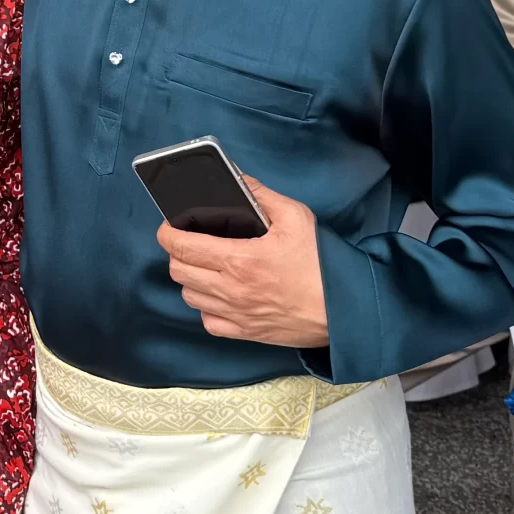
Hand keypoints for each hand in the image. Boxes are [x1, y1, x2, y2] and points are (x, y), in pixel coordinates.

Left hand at [157, 179, 328, 348]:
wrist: (345, 311)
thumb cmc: (321, 264)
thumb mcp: (296, 218)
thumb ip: (261, 195)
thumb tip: (236, 179)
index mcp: (240, 260)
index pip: (182, 247)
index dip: (168, 233)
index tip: (169, 226)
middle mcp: (231, 290)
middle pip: (178, 271)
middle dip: (177, 253)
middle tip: (190, 242)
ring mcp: (236, 315)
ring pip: (189, 296)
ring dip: (192, 279)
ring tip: (207, 266)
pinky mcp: (245, 333)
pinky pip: (208, 321)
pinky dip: (207, 307)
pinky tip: (221, 294)